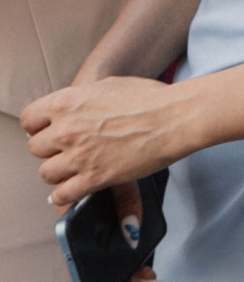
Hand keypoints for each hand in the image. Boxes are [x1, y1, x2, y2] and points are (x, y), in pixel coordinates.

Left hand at [22, 76, 199, 210]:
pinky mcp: (94, 178)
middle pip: (36, 148)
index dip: (39, 128)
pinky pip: (63, 194)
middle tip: (67, 151)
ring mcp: (79, 156)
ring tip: (72, 171)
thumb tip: (76, 109)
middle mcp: (66, 130)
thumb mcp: (109, 85)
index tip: (48, 132)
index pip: (29, 120)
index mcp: (65, 103)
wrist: (176, 117)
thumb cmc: (151, 98)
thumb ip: (83, 99)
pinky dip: (64, 196)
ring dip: (58, 173)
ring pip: (46, 173)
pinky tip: (72, 191)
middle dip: (51, 150)